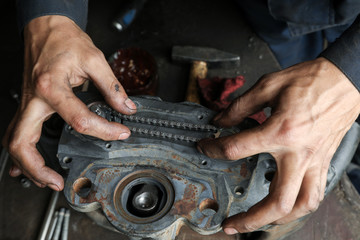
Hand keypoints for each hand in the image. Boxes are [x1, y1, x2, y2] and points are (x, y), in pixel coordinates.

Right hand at [2, 16, 135, 190]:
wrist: (46, 28)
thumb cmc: (65, 39)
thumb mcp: (95, 59)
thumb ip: (112, 86)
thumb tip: (126, 107)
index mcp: (51, 87)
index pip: (80, 120)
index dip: (105, 131)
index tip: (121, 133)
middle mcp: (34, 100)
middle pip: (24, 143)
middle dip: (39, 168)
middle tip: (59, 182)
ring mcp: (27, 104)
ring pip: (15, 142)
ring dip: (28, 165)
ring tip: (46, 179)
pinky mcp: (28, 105)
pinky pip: (17, 133)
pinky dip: (22, 151)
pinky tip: (28, 163)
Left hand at [197, 57, 359, 233]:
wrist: (345, 79)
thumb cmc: (311, 80)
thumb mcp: (268, 85)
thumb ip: (240, 106)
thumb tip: (220, 120)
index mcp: (281, 131)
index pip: (236, 150)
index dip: (213, 149)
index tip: (205, 147)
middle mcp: (299, 153)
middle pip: (277, 201)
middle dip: (250, 219)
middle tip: (230, 224)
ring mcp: (315, 162)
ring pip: (300, 206)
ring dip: (276, 219)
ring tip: (257, 221)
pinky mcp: (324, 162)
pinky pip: (314, 194)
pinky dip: (298, 206)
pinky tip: (285, 205)